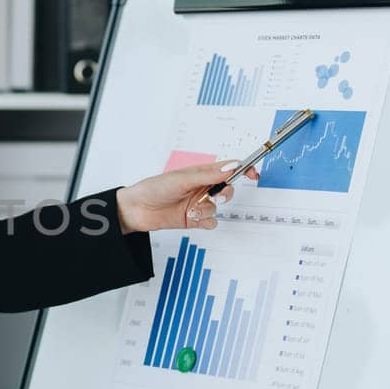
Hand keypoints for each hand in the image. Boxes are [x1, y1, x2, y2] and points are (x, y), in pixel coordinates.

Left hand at [115, 161, 258, 233]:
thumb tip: (232, 167)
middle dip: (225, 194)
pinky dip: (204, 221)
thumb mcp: (182, 179)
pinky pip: (211, 221)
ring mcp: (199, 203)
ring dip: (207, 209)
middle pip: (228, 189)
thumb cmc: (154, 188)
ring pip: (218, 207)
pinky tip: (192, 218)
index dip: (243, 169)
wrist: (136, 210)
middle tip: (215, 197)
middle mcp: (202, 187)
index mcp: (200, 173)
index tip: (253, 174)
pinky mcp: (194, 219)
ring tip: (191, 210)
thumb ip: (208, 175)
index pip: (228, 168)